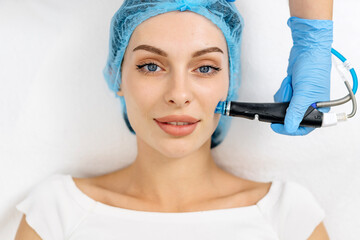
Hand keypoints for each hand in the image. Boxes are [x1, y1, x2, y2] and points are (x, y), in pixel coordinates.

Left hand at [271, 17, 332, 135]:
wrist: (307, 49)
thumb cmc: (313, 68)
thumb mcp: (304, 93)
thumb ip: (295, 112)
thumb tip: (289, 127)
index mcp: (319, 109)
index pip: (304, 127)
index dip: (290, 129)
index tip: (276, 126)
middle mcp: (310, 105)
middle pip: (291, 117)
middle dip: (286, 105)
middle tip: (287, 95)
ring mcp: (300, 98)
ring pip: (284, 107)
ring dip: (284, 94)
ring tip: (291, 84)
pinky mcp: (293, 91)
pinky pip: (282, 97)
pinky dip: (283, 89)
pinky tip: (289, 81)